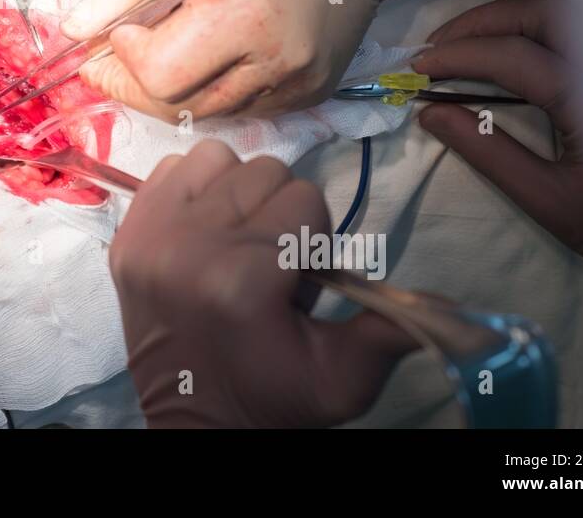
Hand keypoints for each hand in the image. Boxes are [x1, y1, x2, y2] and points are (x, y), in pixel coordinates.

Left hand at [64, 0, 382, 119]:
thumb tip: (74, 31)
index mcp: (249, 16)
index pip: (161, 76)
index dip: (125, 59)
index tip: (119, 28)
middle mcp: (282, 63)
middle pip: (178, 106)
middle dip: (136, 81)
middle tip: (121, 46)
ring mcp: (300, 84)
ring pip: (206, 115)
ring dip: (170, 88)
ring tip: (167, 42)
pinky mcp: (311, 92)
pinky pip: (239, 109)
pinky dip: (208, 88)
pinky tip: (208, 50)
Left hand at [109, 141, 413, 426]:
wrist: (194, 421)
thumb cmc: (271, 397)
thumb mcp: (342, 378)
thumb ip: (390, 328)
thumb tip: (457, 306)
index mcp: (242, 278)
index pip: (304, 200)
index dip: (315, 237)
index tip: (300, 279)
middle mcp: (188, 245)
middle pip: (264, 173)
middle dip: (280, 213)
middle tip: (271, 263)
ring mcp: (150, 235)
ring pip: (219, 160)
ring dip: (238, 192)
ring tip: (238, 239)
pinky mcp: (126, 233)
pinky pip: (171, 167)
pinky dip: (195, 188)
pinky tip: (205, 230)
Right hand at [413, 0, 582, 275]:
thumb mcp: (551, 202)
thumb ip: (489, 153)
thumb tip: (430, 112)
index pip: (510, 56)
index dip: (457, 56)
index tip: (416, 68)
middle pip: (537, 11)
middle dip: (477, 23)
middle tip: (435, 47)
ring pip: (564, 0)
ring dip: (509, 11)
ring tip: (469, 38)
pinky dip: (541, 11)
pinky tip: (516, 33)